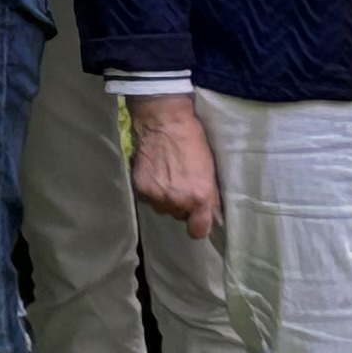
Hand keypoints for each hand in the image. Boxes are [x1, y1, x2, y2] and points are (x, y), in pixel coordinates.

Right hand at [128, 93, 219, 239]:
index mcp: (200, 197)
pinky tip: (155, 173)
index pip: (198, 231)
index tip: (198, 218)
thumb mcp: (210, 169)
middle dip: (181, 203)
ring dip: (165, 197)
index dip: (198, 226)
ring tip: (167, 176)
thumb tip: (210, 213)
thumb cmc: (193, 141)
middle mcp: (178, 201)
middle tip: (182, 183)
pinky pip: (148, 198)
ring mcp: (157, 196)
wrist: (165, 121)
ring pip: (162, 207)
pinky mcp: (141, 188)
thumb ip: (210, 196)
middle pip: (179, 215)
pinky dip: (151, 189)